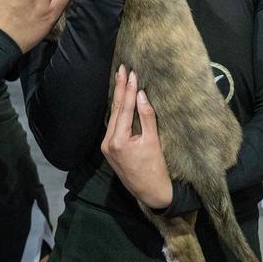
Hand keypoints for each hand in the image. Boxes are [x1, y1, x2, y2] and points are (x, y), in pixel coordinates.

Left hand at [101, 66, 172, 209]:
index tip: (132, 73)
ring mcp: (107, 146)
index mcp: (118, 141)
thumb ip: (147, 117)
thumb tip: (141, 95)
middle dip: (119, 88)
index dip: (128, 90)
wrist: (151, 192)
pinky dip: (117, 111)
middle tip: (122, 69)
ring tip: (120, 78)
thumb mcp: (153, 141)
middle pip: (114, 110)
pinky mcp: (109, 149)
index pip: (123, 109)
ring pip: (112, 116)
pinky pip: (113, 125)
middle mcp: (108, 142)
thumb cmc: (155, 168)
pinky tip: (119, 99)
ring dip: (117, 97)